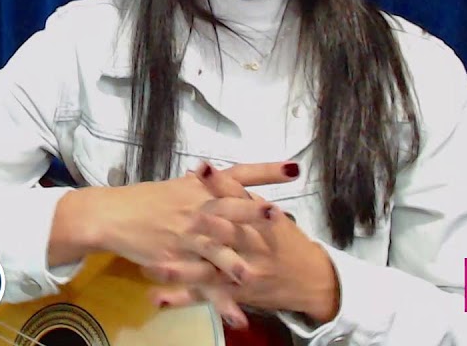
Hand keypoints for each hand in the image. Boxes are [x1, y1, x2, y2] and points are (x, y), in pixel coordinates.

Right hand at [49, 161, 298, 298]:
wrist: (112, 216)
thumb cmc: (146, 200)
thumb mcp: (179, 187)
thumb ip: (206, 186)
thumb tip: (227, 179)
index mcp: (201, 188)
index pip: (238, 174)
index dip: (266, 171)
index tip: (293, 168)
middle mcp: (196, 209)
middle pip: (229, 209)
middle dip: (252, 213)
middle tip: (277, 215)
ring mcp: (187, 236)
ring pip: (214, 250)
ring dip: (233, 262)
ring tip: (252, 275)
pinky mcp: (178, 261)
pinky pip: (202, 284)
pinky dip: (220, 301)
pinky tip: (237, 316)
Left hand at [141, 163, 340, 328]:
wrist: (314, 281)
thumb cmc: (286, 242)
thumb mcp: (270, 215)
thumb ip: (241, 195)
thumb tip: (207, 171)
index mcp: (262, 221)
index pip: (240, 198)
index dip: (221, 183)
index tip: (201, 167)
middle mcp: (254, 246)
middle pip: (228, 233)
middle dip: (204, 226)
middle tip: (178, 218)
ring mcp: (244, 273)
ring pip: (211, 271)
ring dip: (182, 270)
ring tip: (153, 267)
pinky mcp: (237, 294)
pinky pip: (208, 297)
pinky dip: (184, 298)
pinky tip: (160, 298)